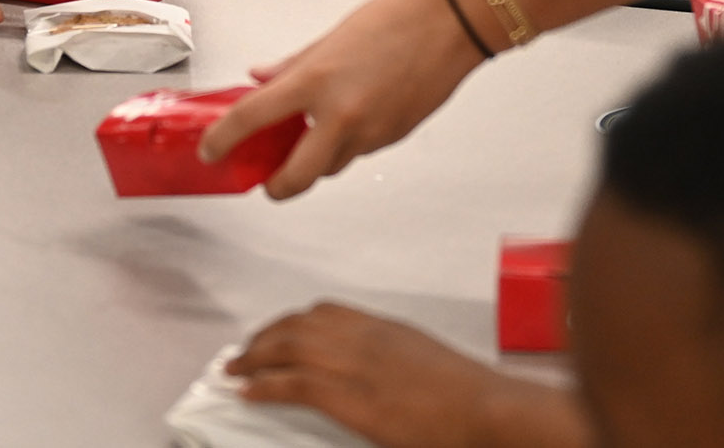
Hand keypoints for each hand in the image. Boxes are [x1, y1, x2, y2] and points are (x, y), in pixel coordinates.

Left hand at [198, 0, 484, 198]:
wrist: (451, 22)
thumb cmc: (396, 18)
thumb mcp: (330, 37)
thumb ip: (291, 65)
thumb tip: (261, 78)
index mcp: (316, 81)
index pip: (252, 118)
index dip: (223, 139)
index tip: (211, 150)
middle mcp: (341, 114)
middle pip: (294, 177)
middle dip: (276, 187)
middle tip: (266, 180)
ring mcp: (370, 132)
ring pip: (331, 166)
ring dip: (315, 161)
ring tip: (311, 136)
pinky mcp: (393, 138)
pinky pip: (359, 152)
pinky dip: (346, 144)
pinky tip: (350, 117)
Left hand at [226, 304, 589, 447]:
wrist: (486, 410)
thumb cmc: (470, 397)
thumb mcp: (430, 367)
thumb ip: (399, 365)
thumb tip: (385, 381)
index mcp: (385, 330)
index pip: (327, 313)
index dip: (294, 321)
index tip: (279, 331)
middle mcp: (365, 338)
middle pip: (299, 325)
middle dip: (266, 336)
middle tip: (246, 352)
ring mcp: (355, 364)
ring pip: (288, 347)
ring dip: (255, 358)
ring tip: (237, 369)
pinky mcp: (349, 395)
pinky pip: (293, 383)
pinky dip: (265, 385)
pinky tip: (249, 392)